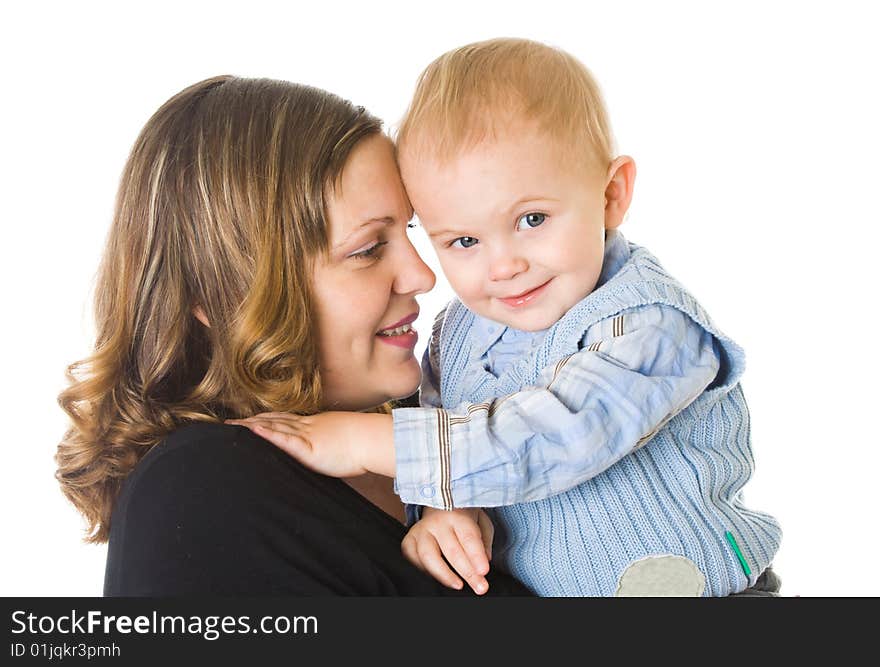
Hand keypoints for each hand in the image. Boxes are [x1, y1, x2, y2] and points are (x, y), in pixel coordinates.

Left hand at [226, 411, 394, 477]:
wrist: (373, 439)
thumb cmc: (363, 442)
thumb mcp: (341, 440)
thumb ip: (328, 444)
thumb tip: (326, 449)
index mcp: (313, 425)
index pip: (283, 421)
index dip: (265, 419)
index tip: (249, 420)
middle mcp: (306, 427)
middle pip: (273, 421)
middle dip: (250, 422)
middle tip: (230, 423)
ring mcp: (306, 436)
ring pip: (273, 428)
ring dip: (251, 427)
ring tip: (232, 427)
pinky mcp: (308, 449)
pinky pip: (285, 440)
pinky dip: (268, 434)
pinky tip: (254, 430)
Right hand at [401, 507, 493, 594]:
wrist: (440, 503)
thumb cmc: (463, 516)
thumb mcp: (481, 521)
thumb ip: (485, 540)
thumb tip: (486, 559)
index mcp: (458, 515)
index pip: (468, 538)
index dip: (476, 556)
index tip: (484, 572)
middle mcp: (438, 522)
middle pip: (452, 551)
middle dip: (467, 572)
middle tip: (480, 587)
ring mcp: (421, 530)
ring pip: (428, 556)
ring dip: (444, 574)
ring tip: (458, 585)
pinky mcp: (409, 539)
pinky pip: (411, 557)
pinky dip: (422, 570)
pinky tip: (435, 577)